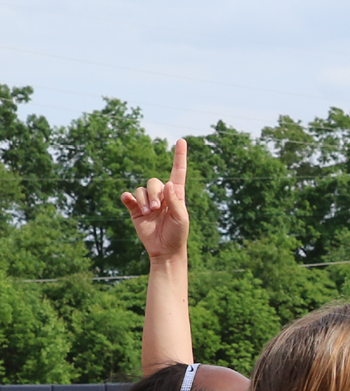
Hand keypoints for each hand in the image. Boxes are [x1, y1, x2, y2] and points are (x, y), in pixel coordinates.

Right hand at [121, 138, 190, 260]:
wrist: (165, 249)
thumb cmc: (178, 234)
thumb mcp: (181, 218)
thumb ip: (175, 201)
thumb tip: (169, 184)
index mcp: (176, 195)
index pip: (178, 172)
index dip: (179, 157)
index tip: (182, 141)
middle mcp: (161, 196)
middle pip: (154, 182)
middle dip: (154, 194)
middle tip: (157, 209)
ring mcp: (148, 202)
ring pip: (141, 190)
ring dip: (144, 199)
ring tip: (149, 212)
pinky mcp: (135, 210)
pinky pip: (129, 197)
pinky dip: (128, 197)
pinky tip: (128, 200)